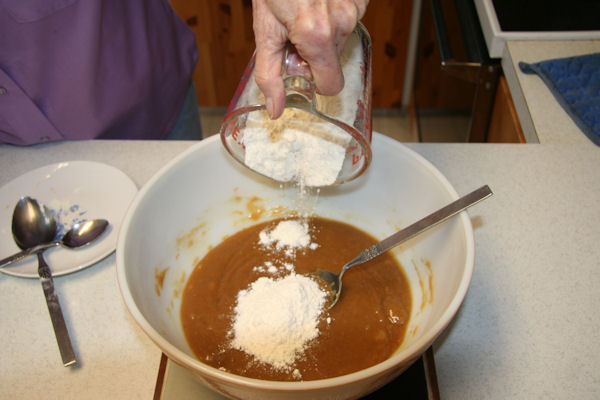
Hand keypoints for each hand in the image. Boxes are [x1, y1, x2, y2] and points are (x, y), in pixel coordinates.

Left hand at [252, 0, 367, 118]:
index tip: (302, 65)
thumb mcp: (265, 30)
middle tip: (295, 29)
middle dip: (315, 51)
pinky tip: (319, 0)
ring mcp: (354, 6)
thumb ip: (269, 74)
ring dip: (324, 30)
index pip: (333, 85)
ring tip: (306, 9)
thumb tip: (276, 109)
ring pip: (341, 36)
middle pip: (334, 59)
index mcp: (317, 37)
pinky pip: (349, 16)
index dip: (316, 80)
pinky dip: (334, 13)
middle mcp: (341, 22)